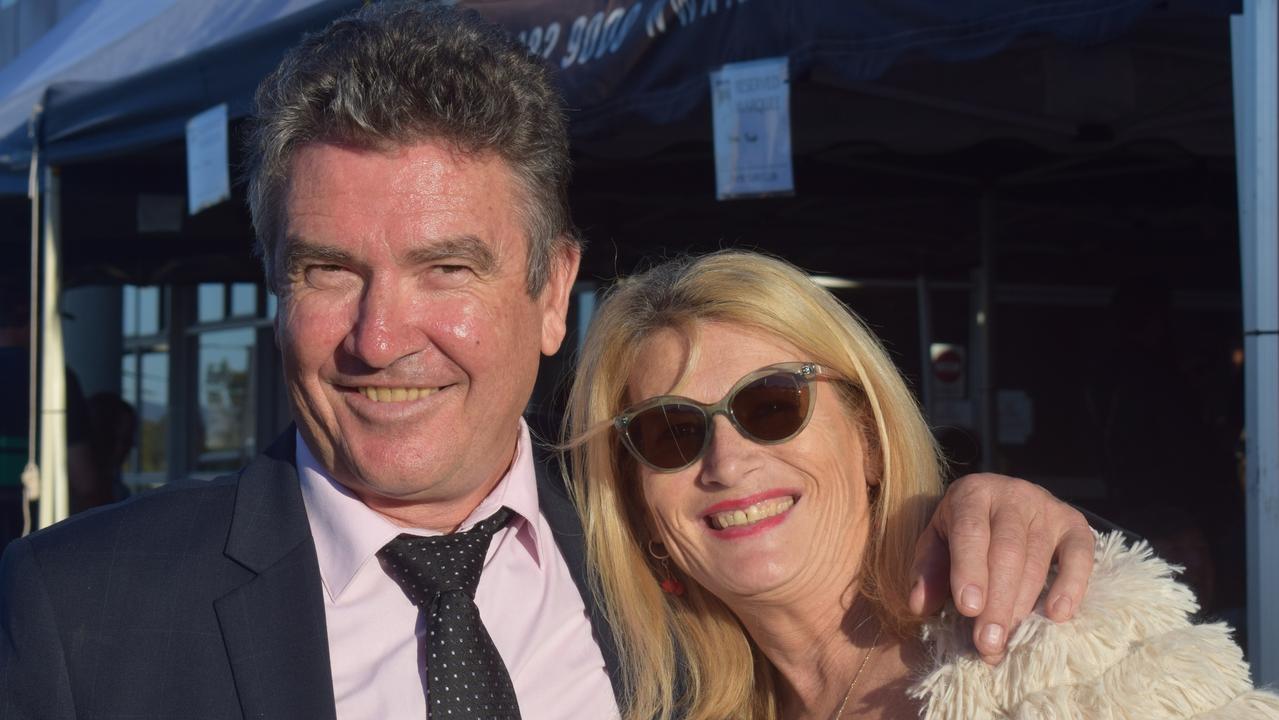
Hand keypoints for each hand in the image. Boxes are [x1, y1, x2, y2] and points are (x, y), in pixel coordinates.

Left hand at [908, 473, 1094, 663]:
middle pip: (1006, 551)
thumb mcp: (938, 541)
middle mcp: (1011, 494)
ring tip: (1008, 642)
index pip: (970, 531)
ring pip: (1037, 560)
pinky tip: (1057, 615)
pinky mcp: (1074, 524)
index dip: (970, 570)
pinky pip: (1079, 556)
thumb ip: (927, 570)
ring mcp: (1046, 507)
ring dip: (1023, 606)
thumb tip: (920, 605)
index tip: (969, 609)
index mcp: (972, 494)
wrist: (1004, 499)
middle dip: (997, 601)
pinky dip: (1071, 586)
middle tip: (988, 643)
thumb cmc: (965, 529)